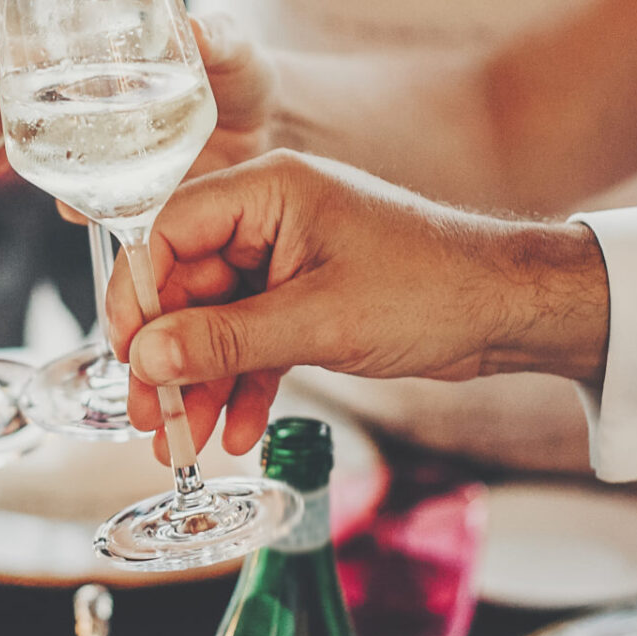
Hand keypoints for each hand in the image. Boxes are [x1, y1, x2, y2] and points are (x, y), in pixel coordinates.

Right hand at [50, 13, 273, 225]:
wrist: (269, 125)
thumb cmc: (242, 71)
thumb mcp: (230, 44)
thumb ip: (215, 36)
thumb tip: (196, 27)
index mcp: (102, 54)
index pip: (34, 53)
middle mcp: (91, 101)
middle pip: (28, 112)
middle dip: (0, 128)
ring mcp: (104, 146)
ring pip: (53, 159)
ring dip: (43, 174)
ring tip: (48, 187)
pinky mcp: (126, 185)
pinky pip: (90, 198)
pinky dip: (80, 206)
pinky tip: (79, 210)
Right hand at [105, 151, 611, 457]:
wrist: (511, 312)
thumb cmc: (431, 290)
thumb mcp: (318, 320)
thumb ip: (224, 339)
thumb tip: (145, 358)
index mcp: (265, 192)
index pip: (165, 232)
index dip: (136, 296)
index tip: (126, 357)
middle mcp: (266, 219)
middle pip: (184, 286)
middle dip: (165, 358)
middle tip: (148, 418)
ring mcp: (285, 260)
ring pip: (214, 322)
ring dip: (198, 382)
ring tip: (181, 443)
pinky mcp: (306, 298)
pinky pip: (252, 341)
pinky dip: (242, 385)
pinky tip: (237, 433)